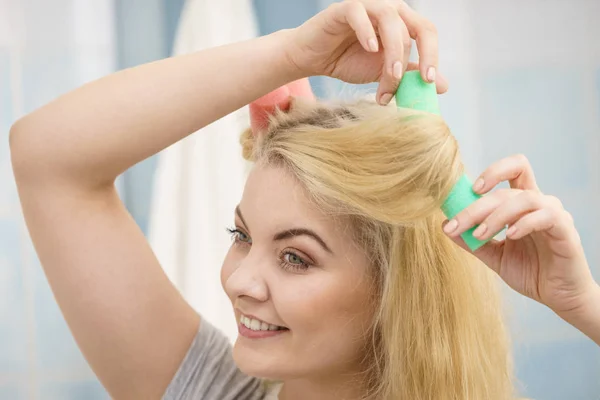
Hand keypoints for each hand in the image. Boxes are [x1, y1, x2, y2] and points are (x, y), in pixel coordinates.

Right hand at [286, 0, 447, 104]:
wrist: (312, 61)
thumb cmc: (347, 61)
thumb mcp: (383, 73)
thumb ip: (410, 75)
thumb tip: (442, 87)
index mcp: (401, 23)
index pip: (427, 32)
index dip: (432, 55)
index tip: (428, 82)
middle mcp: (389, 10)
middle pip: (416, 24)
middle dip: (418, 55)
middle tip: (413, 81)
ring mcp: (367, 5)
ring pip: (390, 19)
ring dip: (394, 51)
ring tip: (390, 75)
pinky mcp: (343, 8)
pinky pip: (359, 12)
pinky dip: (367, 31)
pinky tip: (369, 50)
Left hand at [443, 154, 596, 318]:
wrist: (558, 297)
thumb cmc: (530, 271)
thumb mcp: (493, 255)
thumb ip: (471, 240)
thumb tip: (445, 225)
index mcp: (522, 203)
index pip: (513, 168)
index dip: (492, 172)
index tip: (470, 190)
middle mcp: (539, 203)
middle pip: (506, 189)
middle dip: (476, 206)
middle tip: (457, 224)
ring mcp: (554, 214)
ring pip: (523, 199)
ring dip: (495, 216)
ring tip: (479, 234)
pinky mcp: (565, 230)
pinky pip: (546, 215)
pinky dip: (524, 223)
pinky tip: (510, 236)